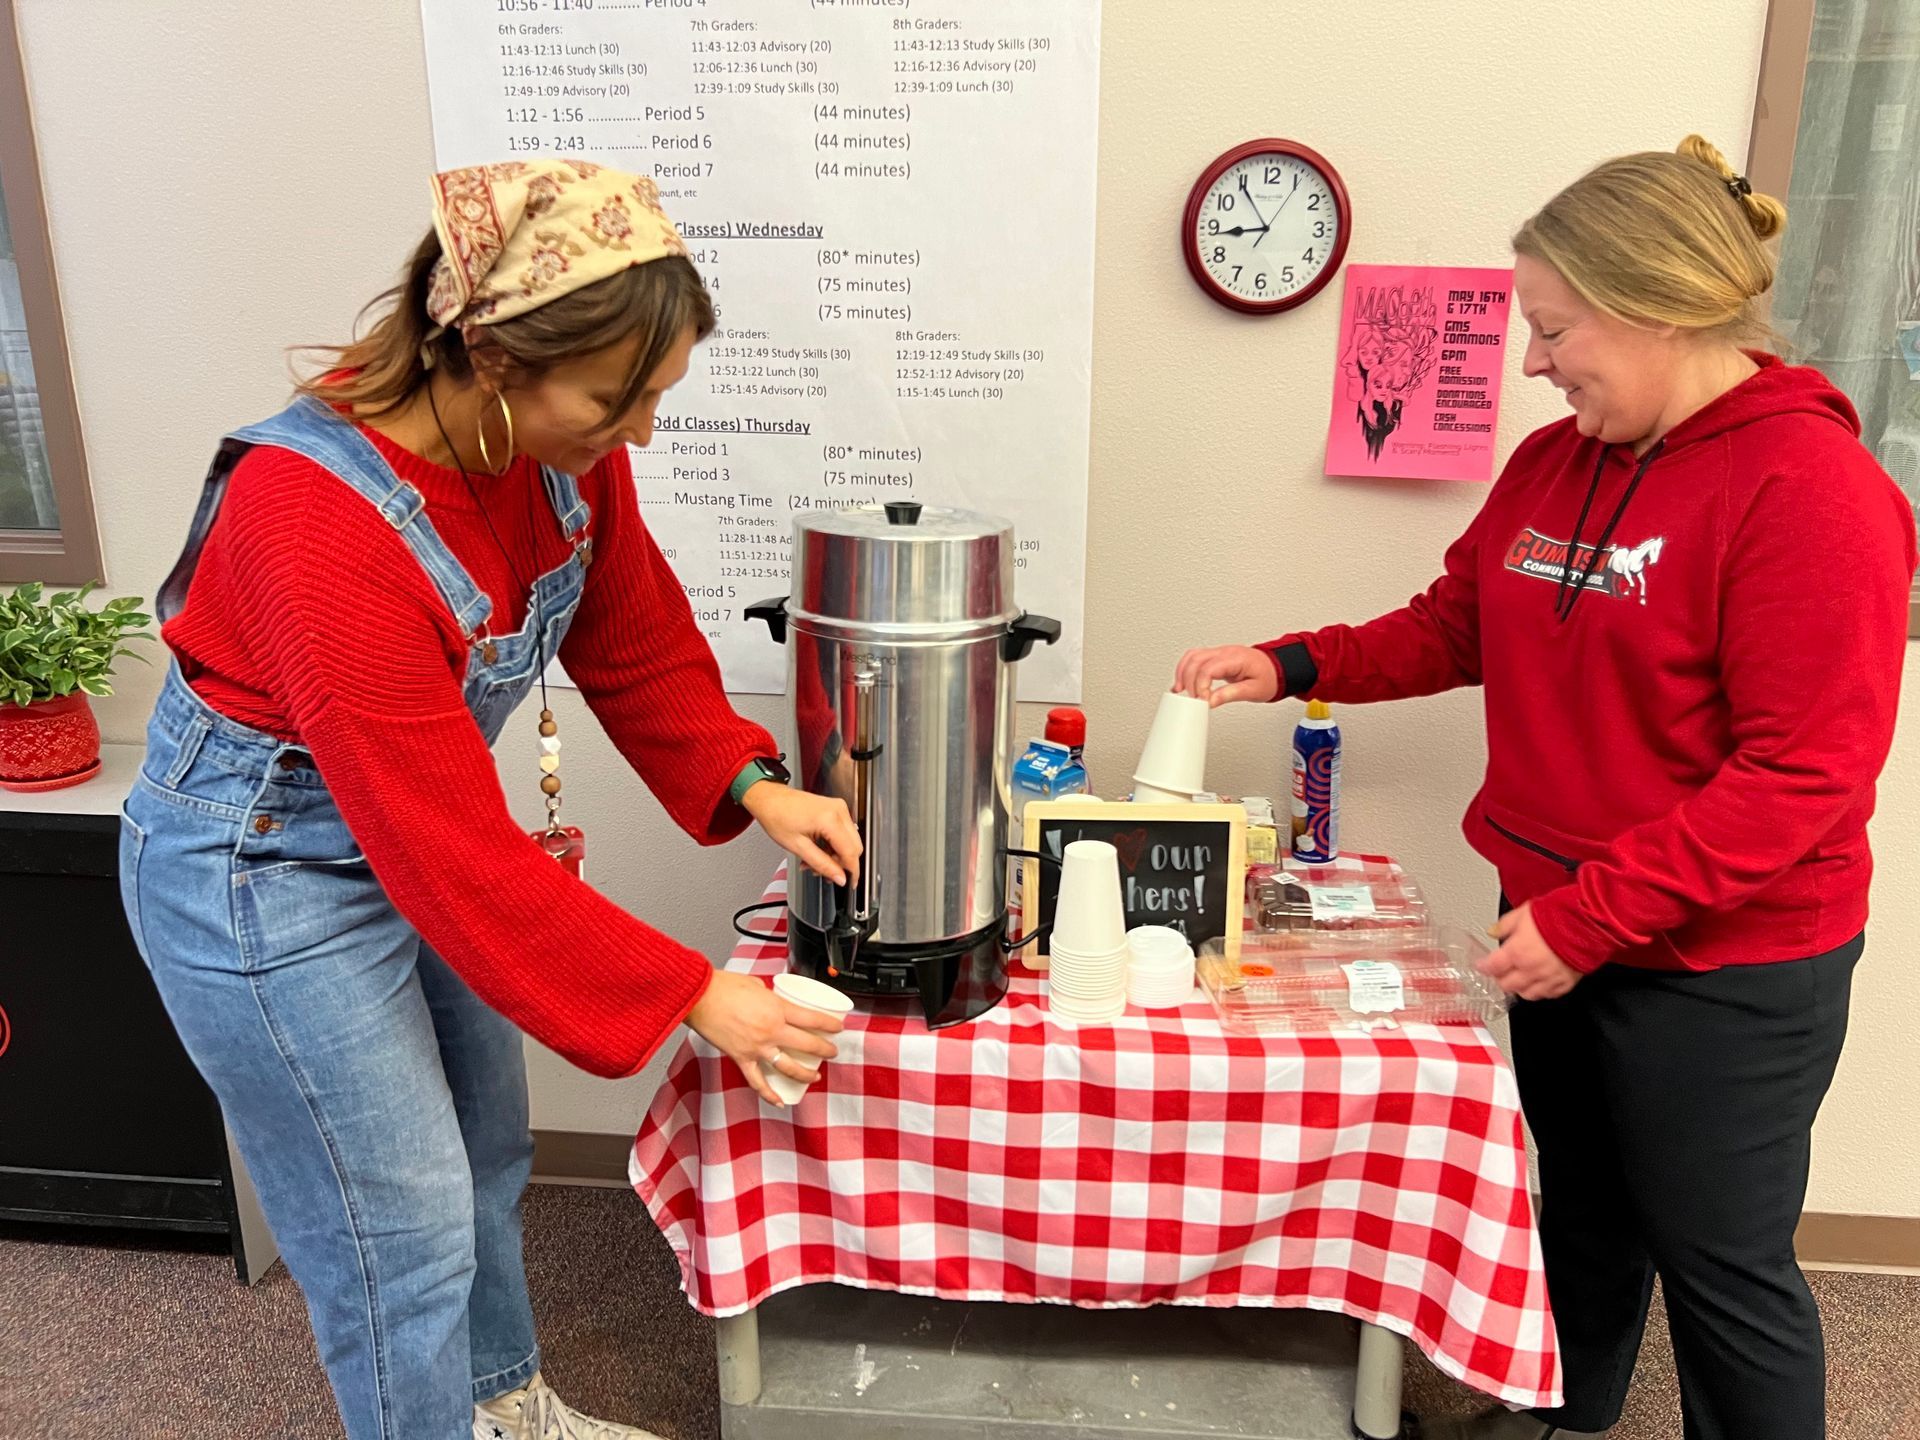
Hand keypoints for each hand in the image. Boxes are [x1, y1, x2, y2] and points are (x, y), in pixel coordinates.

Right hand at [685, 969, 844, 1106]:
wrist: (698, 997)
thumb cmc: (723, 986)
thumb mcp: (757, 984)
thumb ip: (770, 996)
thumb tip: (775, 1000)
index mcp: (777, 1009)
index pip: (813, 1020)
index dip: (830, 1026)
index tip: (838, 1028)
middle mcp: (771, 1030)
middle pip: (807, 1044)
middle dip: (825, 1050)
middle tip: (832, 1052)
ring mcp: (757, 1047)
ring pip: (788, 1067)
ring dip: (805, 1074)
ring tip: (814, 1076)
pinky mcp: (741, 1058)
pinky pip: (757, 1081)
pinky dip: (768, 1094)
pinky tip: (779, 1101)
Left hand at [744, 781, 861, 886]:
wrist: (769, 799)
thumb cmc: (777, 816)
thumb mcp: (798, 847)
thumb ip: (822, 864)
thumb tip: (839, 877)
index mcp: (830, 819)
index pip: (851, 852)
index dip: (852, 871)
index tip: (850, 883)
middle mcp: (838, 811)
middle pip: (854, 846)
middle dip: (841, 864)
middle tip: (824, 873)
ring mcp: (838, 808)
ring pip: (849, 841)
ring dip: (835, 855)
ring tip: (814, 862)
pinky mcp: (835, 808)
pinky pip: (843, 832)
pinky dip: (833, 845)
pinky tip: (818, 850)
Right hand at [1172, 645, 1279, 706]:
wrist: (1276, 669)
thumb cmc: (1268, 678)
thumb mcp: (1253, 690)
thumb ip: (1230, 694)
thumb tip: (1210, 701)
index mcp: (1235, 658)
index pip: (1208, 669)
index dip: (1201, 686)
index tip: (1204, 701)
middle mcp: (1224, 652)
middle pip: (1195, 661)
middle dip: (1189, 682)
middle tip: (1194, 700)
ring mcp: (1219, 652)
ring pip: (1191, 656)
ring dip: (1183, 673)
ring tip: (1181, 691)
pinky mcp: (1215, 657)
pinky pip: (1194, 657)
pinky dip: (1185, 669)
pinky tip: (1182, 682)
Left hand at [1477, 902, 1582, 1000]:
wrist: (1589, 922)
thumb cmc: (1559, 915)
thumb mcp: (1524, 912)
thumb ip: (1505, 925)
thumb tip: (1493, 931)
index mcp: (1517, 952)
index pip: (1492, 967)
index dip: (1484, 966)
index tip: (1482, 965)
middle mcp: (1531, 969)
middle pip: (1506, 985)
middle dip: (1500, 978)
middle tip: (1500, 971)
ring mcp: (1548, 979)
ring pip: (1526, 994)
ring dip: (1519, 988)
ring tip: (1518, 978)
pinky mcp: (1565, 984)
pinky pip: (1548, 995)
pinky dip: (1540, 991)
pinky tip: (1539, 982)